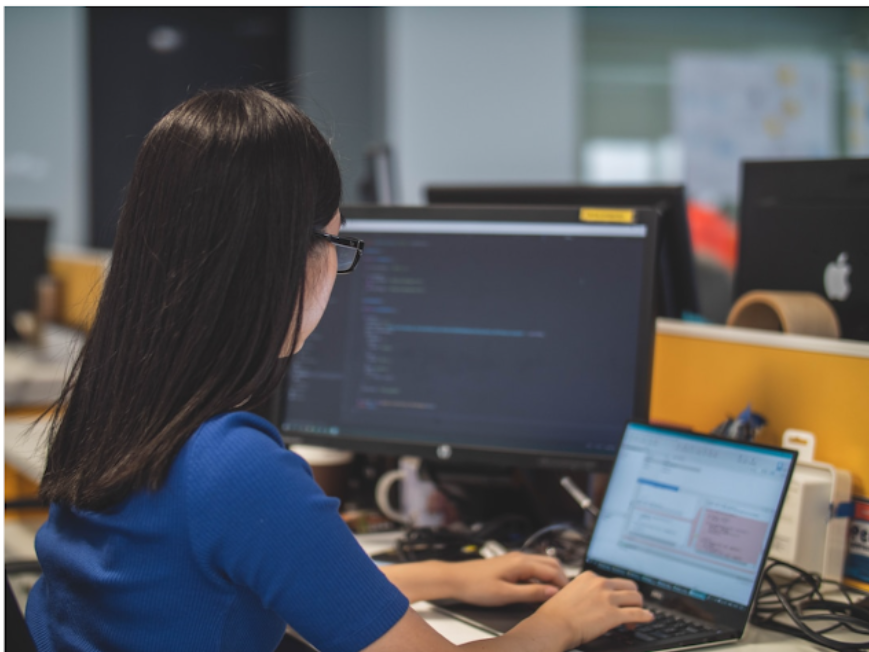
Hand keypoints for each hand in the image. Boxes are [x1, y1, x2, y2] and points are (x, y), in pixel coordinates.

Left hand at [445, 551, 568, 606]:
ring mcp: (514, 559)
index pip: (551, 570)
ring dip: (551, 576)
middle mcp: (519, 557)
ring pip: (541, 564)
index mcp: (521, 563)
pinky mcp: (510, 564)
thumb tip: (551, 592)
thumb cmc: (476, 586)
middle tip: (565, 595)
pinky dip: (540, 576)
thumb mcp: (505, 594)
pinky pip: (532, 568)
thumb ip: (530, 593)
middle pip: (550, 563)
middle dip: (560, 578)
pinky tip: (538, 589)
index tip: (569, 597)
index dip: (562, 584)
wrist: (456, 579)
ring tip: (554, 593)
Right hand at [530, 570, 653, 647]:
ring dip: (639, 608)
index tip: (617, 603)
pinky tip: (648, 618)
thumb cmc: (556, 614)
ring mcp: (608, 598)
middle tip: (631, 609)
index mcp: (590, 577)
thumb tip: (591, 601)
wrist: (553, 625)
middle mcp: (601, 584)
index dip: (618, 593)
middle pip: (629, 586)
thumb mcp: (569, 593)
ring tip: (635, 619)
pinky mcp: (613, 614)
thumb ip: (583, 592)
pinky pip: (637, 613)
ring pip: (636, 598)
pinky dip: (645, 616)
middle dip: (633, 597)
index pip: (613, 581)